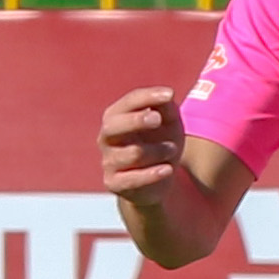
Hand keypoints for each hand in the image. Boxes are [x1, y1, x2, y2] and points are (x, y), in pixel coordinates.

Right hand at [97, 86, 194, 200]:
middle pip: (113, 125)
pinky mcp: (113, 183)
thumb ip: (166, 108)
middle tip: (158, 119)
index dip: (148, 97)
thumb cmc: (160, 145)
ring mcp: (108, 161)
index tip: (169, 94)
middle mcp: (107, 137)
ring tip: (172, 150)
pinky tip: (167, 170)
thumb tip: (166, 97)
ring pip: (133, 153)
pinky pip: (131, 179)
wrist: (157, 183)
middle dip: (136, 120)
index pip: (128, 102)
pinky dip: (152, 174)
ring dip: (158, 150)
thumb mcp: (168, 124)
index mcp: (116, 117)